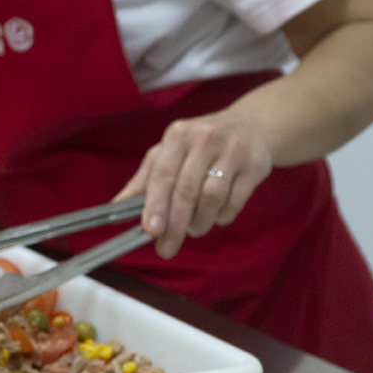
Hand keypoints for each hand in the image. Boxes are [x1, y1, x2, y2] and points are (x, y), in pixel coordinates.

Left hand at [115, 111, 273, 259]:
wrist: (253, 125)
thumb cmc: (203, 143)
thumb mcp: (172, 151)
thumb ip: (146, 178)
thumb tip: (117, 206)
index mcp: (179, 135)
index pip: (163, 173)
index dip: (155, 204)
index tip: (151, 230)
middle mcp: (205, 138)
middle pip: (187, 189)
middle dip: (175, 224)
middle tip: (167, 247)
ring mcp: (233, 150)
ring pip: (212, 196)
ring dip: (200, 221)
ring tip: (195, 228)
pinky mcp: (255, 165)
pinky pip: (236, 200)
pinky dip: (223, 216)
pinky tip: (217, 216)